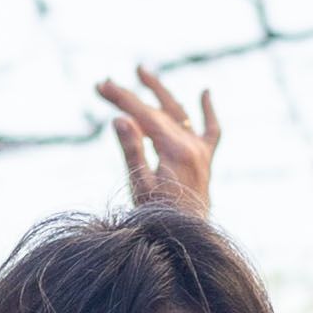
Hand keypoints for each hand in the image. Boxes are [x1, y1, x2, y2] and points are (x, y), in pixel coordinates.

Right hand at [100, 68, 222, 215]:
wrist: (189, 239)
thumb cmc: (160, 216)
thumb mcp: (140, 185)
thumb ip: (133, 150)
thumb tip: (121, 119)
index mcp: (177, 150)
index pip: (145, 115)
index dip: (122, 99)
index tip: (101, 86)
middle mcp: (193, 146)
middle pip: (159, 111)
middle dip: (132, 95)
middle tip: (107, 83)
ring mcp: (201, 152)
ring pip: (180, 113)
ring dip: (161, 93)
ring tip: (143, 73)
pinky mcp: (205, 160)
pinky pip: (211, 130)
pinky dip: (208, 112)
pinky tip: (205, 93)